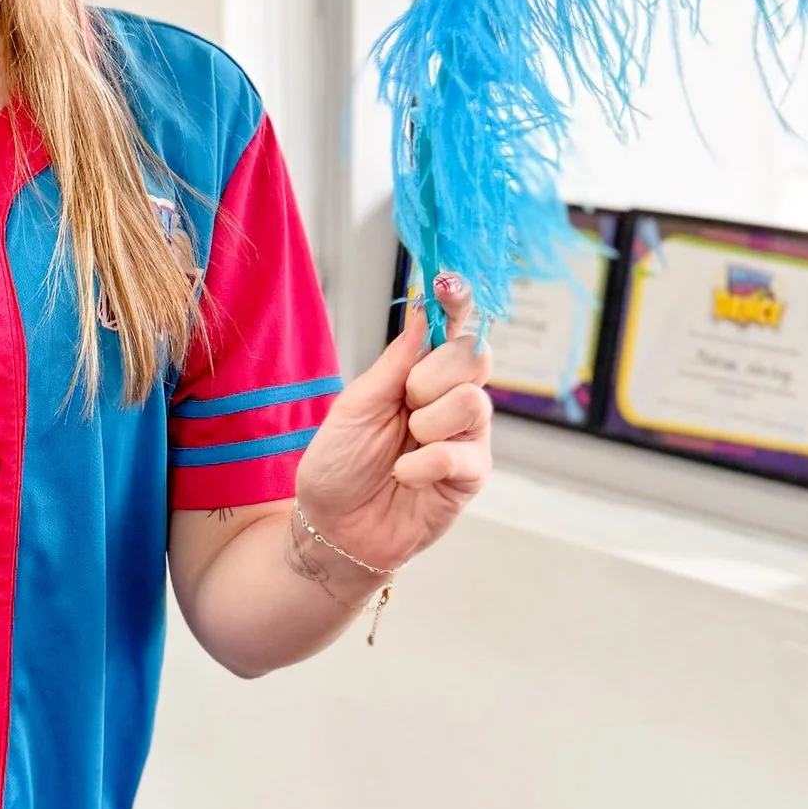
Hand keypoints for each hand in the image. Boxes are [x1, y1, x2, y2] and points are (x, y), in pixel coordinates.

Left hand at [292, 272, 493, 576]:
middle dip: (435, 372)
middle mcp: (451, 401)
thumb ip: (396, 362)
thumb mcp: (356, 403)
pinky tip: (404, 475)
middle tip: (404, 400)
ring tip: (403, 444)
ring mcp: (465, 439)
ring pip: (474, 402)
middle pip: (476, 356)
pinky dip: (422, 463)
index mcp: (421, 375)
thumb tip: (425, 314)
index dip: (458, 302)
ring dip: (428, 420)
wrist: (332, 528)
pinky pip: (459, 454)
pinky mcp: (469, 478)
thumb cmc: (339, 465)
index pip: (454, 330)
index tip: (448, 281)